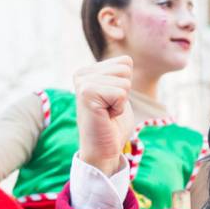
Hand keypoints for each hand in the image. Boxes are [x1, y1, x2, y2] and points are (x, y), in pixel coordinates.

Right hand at [73, 55, 135, 175]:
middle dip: (125, 92)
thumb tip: (127, 58)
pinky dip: (119, 108)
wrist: (103, 150)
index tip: (112, 102)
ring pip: (124, 81)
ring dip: (122, 101)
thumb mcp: (119, 93)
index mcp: (88, 71)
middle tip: (110, 109)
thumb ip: (120, 74)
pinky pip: (121, 93)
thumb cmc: (113, 125)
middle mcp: (82, 74)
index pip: (125, 62)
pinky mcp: (86, 94)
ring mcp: (82, 83)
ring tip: (107, 113)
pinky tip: (106, 116)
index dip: (126, 85)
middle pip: (125, 68)